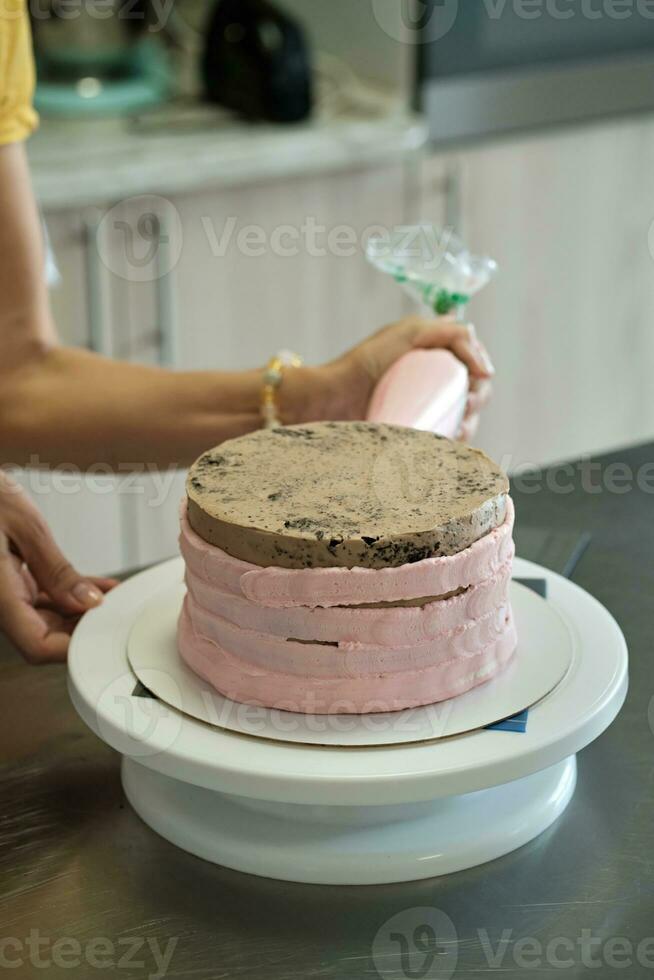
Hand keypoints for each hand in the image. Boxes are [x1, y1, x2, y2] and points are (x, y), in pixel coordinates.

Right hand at [0, 472, 116, 663]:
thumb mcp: (26, 526)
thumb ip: (56, 571)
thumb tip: (88, 604)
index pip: (38, 646)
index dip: (74, 648)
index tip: (106, 633)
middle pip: (43, 636)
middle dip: (82, 628)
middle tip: (118, 610)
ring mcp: (1, 590)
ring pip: (42, 618)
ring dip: (77, 611)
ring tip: (113, 595)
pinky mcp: (5, 577)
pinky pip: (38, 596)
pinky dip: (65, 594)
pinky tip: (94, 586)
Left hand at [328, 315, 493, 439]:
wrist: (331, 401)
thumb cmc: (363, 364)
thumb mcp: (405, 334)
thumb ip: (445, 331)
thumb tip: (481, 356)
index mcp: (432, 356)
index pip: (472, 362)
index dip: (481, 370)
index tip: (479, 379)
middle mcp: (431, 382)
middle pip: (473, 391)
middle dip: (478, 399)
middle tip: (468, 407)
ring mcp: (424, 409)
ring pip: (463, 418)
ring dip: (470, 424)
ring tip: (460, 429)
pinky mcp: (415, 432)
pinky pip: (444, 439)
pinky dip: (453, 443)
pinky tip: (451, 444)